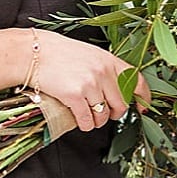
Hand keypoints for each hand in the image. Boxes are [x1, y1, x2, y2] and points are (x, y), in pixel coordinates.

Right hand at [34, 30, 151, 132]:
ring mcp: (89, 84)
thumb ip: (105, 70)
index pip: (136, 81)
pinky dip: (84, 124)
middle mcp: (102, 72)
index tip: (143, 107)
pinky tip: (79, 119)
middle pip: (121, 104)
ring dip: (97, 121)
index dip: (143, 98)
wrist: (33, 53)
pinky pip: (87, 120)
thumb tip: (117, 89)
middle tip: (104, 113)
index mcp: (109, 60)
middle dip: (114, 113)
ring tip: (88, 116)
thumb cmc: (58, 53)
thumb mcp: (89, 55)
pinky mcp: (74, 96)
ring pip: (104, 115)